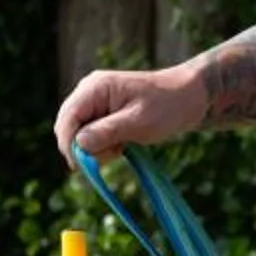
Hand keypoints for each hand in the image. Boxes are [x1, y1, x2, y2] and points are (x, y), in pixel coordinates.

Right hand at [53, 65, 207, 162]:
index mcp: (95, 88)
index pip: (67, 119)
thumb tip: (78, 144)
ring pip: (78, 136)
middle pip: (68, 129)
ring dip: (95, 150)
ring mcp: (94, 104)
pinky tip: (122, 146)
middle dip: (84, 149)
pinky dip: (102, 148)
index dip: (70, 145)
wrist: (188, 98)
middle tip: (112, 156)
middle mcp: (89, 93)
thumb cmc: (167, 106)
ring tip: (122, 148)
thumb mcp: (138, 122)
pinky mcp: (102, 115)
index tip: (83, 167)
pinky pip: (90, 138)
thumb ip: (107, 132)